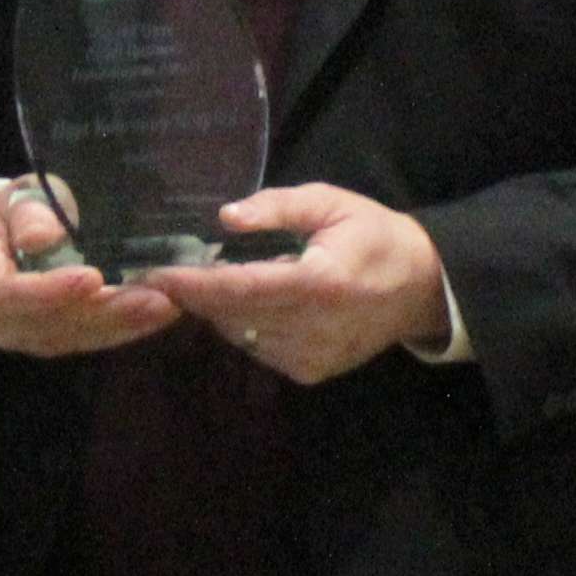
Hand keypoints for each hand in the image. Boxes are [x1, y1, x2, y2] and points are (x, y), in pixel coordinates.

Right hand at [0, 181, 178, 357]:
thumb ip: (29, 213)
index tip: (92, 278)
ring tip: (164, 305)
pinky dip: (125, 328)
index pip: (5, 292)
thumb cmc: (13, 210)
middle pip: (45, 324)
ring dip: (121, 324)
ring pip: (72, 337)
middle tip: (152, 298)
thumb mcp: (17, 195)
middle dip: (101, 312)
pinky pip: (88, 340)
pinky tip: (159, 313)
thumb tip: (42, 240)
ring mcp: (24, 333)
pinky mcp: (53, 340)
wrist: (6, 236)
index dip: (47, 291)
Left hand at [146, 185, 451, 384]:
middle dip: (194, 295)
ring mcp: (310, 358)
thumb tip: (225, 218)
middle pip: (231, 315)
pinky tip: (258, 303)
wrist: (420, 286)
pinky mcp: (309, 373)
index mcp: (319, 284)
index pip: (240, 288)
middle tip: (162, 272)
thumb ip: (276, 207)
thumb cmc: (372, 235)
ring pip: (239, 334)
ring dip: (220, 309)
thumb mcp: (330, 202)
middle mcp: (312, 329)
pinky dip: (245, 325)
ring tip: (216, 280)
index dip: (193, 284)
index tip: (155, 274)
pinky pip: (257, 348)